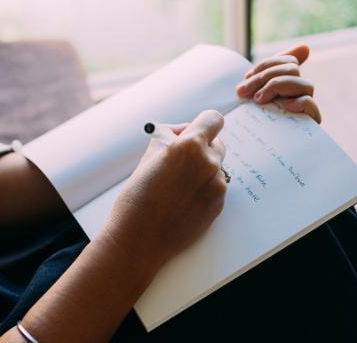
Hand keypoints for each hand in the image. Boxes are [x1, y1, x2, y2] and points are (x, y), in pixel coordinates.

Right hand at [100, 110, 226, 272]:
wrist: (140, 237)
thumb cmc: (138, 196)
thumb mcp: (150, 154)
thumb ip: (171, 137)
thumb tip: (183, 131)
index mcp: (190, 145)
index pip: (213, 119)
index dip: (204, 123)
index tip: (197, 129)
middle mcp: (209, 163)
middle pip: (217, 143)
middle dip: (202, 147)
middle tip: (181, 160)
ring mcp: (217, 186)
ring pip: (215, 167)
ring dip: (201, 171)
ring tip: (176, 187)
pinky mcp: (218, 204)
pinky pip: (215, 187)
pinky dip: (203, 189)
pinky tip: (182, 200)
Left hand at [235, 44, 321, 122]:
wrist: (250, 153)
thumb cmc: (252, 121)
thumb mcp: (254, 95)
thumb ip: (267, 72)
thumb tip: (306, 47)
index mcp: (288, 82)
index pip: (287, 60)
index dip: (267, 64)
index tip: (247, 76)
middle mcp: (299, 93)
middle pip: (292, 69)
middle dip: (265, 76)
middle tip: (244, 92)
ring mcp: (305, 108)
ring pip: (304, 83)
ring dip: (277, 87)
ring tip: (259, 100)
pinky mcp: (308, 124)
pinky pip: (311, 106)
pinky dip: (299, 102)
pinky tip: (284, 106)